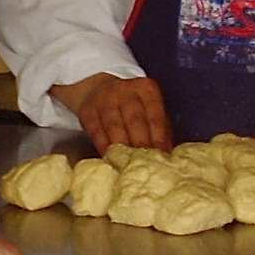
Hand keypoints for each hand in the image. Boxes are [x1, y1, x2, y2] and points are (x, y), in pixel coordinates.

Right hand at [55, 74, 171, 153]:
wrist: (100, 89)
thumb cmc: (134, 106)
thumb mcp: (150, 109)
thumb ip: (161, 129)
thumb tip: (167, 154)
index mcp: (146, 89)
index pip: (155, 114)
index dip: (159, 136)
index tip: (162, 154)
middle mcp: (125, 90)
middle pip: (134, 120)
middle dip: (141, 143)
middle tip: (145, 164)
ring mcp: (104, 99)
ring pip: (114, 126)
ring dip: (122, 148)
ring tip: (129, 165)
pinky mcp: (88, 110)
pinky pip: (96, 132)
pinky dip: (104, 147)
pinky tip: (110, 159)